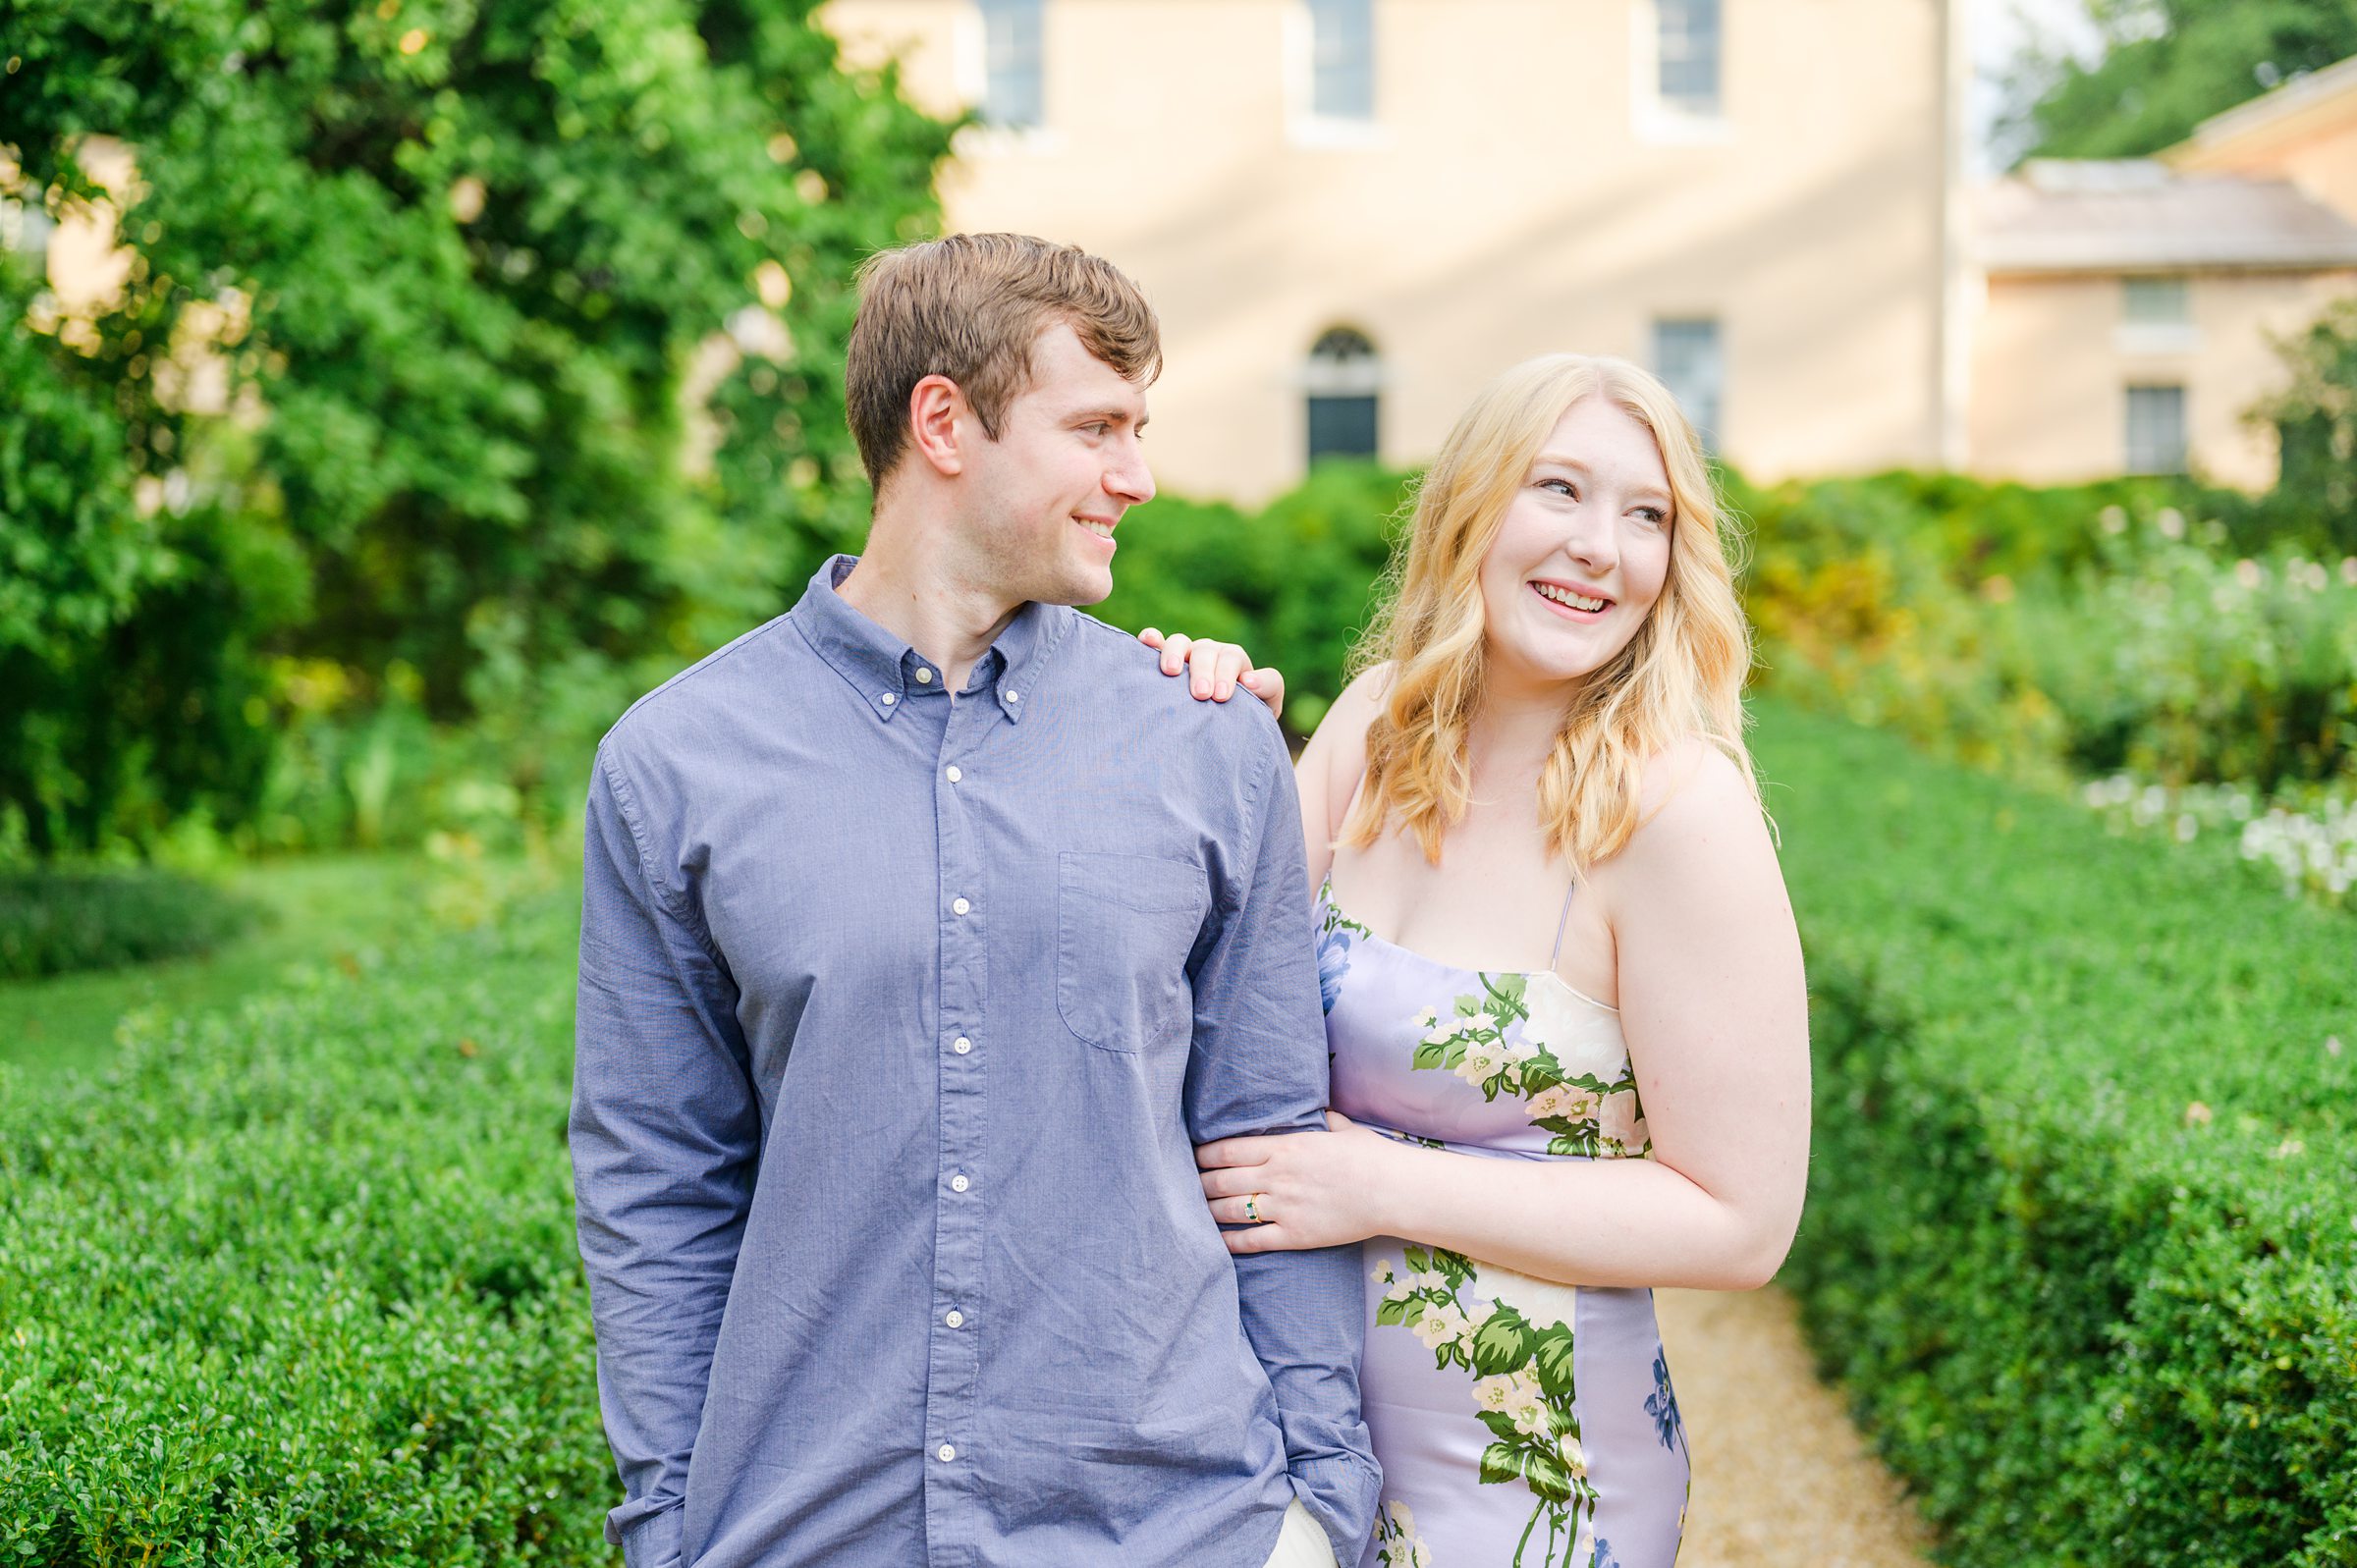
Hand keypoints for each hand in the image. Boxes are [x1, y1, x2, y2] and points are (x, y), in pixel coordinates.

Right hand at [1139, 627, 1284, 718]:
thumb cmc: (1244, 717)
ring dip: (1175, 653)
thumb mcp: (1266, 704)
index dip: (1227, 673)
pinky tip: (1147, 641)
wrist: (1221, 731)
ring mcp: (1185, 656)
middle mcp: (1209, 654)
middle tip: (1201, 694)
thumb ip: (1268, 687)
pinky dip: (1152, 640)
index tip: (1221, 696)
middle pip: (1206, 651)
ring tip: (1171, 672)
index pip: (1232, 657)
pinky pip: (1157, 643)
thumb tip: (1250, 680)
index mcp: (1233, 661)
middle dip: (1203, 670)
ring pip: (1181, 642)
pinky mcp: (1164, 661)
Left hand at [1196, 1111, 1389, 1252]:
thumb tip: (1320, 1110)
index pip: (1229, 1149)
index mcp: (1286, 1147)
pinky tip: (1217, 1242)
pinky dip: (1230, 1242)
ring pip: (1230, 1210)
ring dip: (1207, 1210)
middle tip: (1184, 1185)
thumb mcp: (1343, 1129)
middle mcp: (1278, 1176)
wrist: (1392, 1191)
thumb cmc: (1371, 1156)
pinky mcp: (1295, 1235)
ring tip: (1194, 1211)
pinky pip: (1252, 1240)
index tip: (1192, 1157)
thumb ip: (1324, 1120)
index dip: (1204, 1155)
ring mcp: (1284, 1207)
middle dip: (1198, 1183)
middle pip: (1223, 1180)